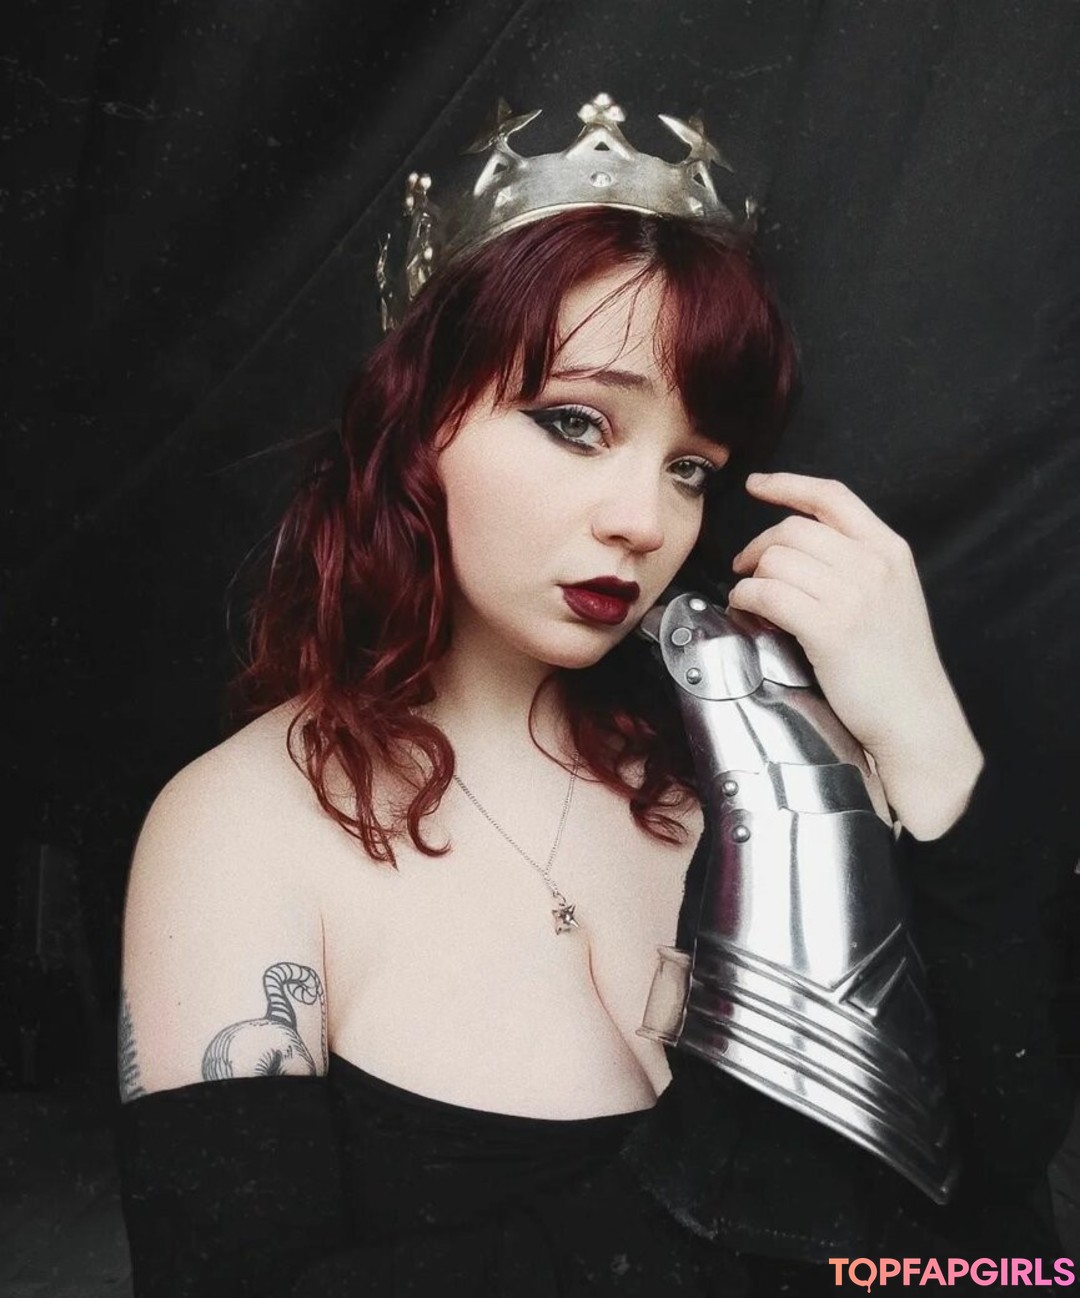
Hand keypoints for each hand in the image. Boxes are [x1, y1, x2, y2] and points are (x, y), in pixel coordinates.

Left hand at [728, 472, 982, 837]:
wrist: (915, 718)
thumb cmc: (895, 665)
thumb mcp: (890, 596)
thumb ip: (855, 563)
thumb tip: (796, 547)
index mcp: (890, 550)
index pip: (832, 496)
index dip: (787, 485)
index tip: (756, 485)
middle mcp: (873, 564)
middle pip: (793, 529)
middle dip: (759, 546)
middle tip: (747, 569)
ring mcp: (853, 595)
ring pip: (775, 560)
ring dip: (751, 577)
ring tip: (752, 598)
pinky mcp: (829, 628)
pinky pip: (768, 592)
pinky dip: (746, 597)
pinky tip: (747, 609)